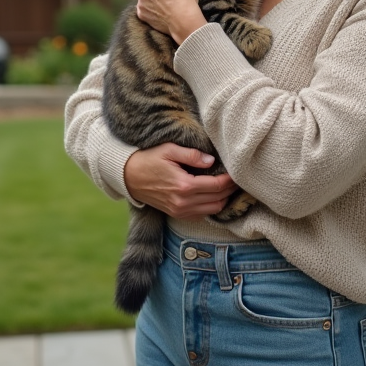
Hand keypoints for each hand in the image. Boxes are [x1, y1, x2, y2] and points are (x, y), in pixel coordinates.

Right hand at [123, 143, 237, 219]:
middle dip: (230, 190)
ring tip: (228, 187)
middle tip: (236, 179)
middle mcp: (183, 202)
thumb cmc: (149, 159)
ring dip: (223, 199)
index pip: (216, 185)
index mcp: (184, 185)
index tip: (235, 172)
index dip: (229, 180)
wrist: (129, 177)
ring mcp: (180, 211)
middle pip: (218, 199)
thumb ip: (192, 155)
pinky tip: (214, 195)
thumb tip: (211, 160)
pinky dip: (211, 207)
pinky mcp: (177, 214)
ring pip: (213, 210)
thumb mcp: (169, 150)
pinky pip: (201, 215)